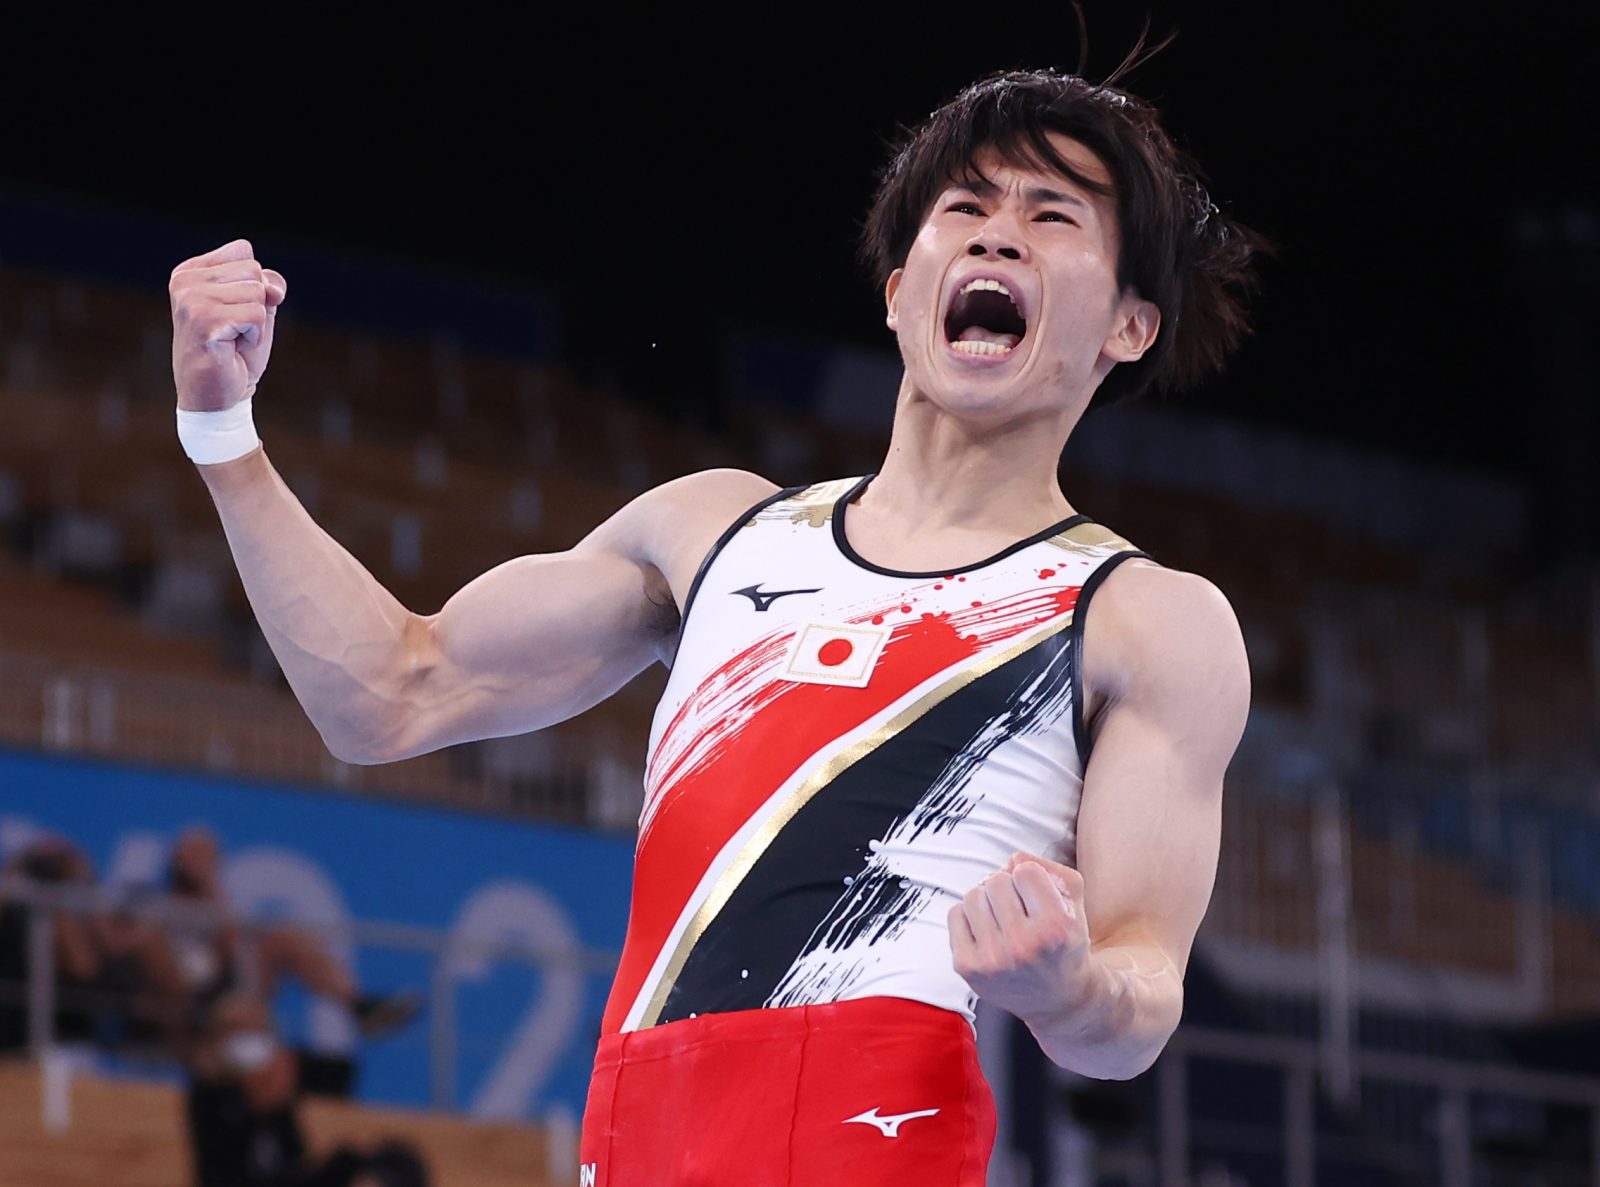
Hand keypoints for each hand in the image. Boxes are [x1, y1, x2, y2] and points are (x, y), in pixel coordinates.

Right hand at [169, 239, 286, 410]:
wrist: (218, 397)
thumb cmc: (235, 353)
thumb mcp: (257, 310)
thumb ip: (267, 286)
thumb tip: (272, 288)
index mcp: (191, 271)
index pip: (244, 252)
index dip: (256, 284)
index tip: (236, 311)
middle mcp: (185, 281)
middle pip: (253, 270)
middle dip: (257, 304)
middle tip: (235, 330)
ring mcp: (190, 300)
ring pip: (256, 292)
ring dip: (256, 323)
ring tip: (233, 339)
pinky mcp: (203, 320)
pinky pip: (256, 314)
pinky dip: (254, 335)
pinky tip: (232, 348)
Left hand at [948, 851, 1093, 1029]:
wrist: (1058, 999)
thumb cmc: (1064, 943)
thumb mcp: (1073, 902)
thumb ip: (1048, 868)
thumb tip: (1011, 860)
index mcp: (1055, 927)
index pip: (1025, 871)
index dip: (1031, 879)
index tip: (1037, 897)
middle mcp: (1023, 945)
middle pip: (996, 880)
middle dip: (1008, 889)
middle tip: (1020, 910)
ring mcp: (992, 959)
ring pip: (973, 895)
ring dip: (987, 901)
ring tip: (1003, 920)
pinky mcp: (968, 967)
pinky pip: (955, 914)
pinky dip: (969, 918)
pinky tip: (988, 933)